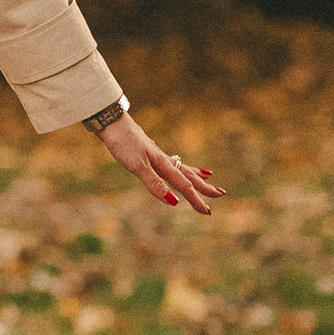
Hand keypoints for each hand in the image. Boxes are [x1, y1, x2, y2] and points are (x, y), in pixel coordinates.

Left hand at [101, 113, 221, 215]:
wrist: (112, 122)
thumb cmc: (123, 144)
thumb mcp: (137, 166)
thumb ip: (155, 184)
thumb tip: (174, 202)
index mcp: (163, 165)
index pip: (184, 186)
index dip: (196, 200)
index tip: (207, 212)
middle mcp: (164, 160)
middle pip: (189, 176)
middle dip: (204, 187)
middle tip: (221, 194)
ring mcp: (157, 155)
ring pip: (182, 168)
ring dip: (196, 176)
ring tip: (209, 177)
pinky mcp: (149, 152)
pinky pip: (171, 163)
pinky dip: (179, 167)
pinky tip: (177, 165)